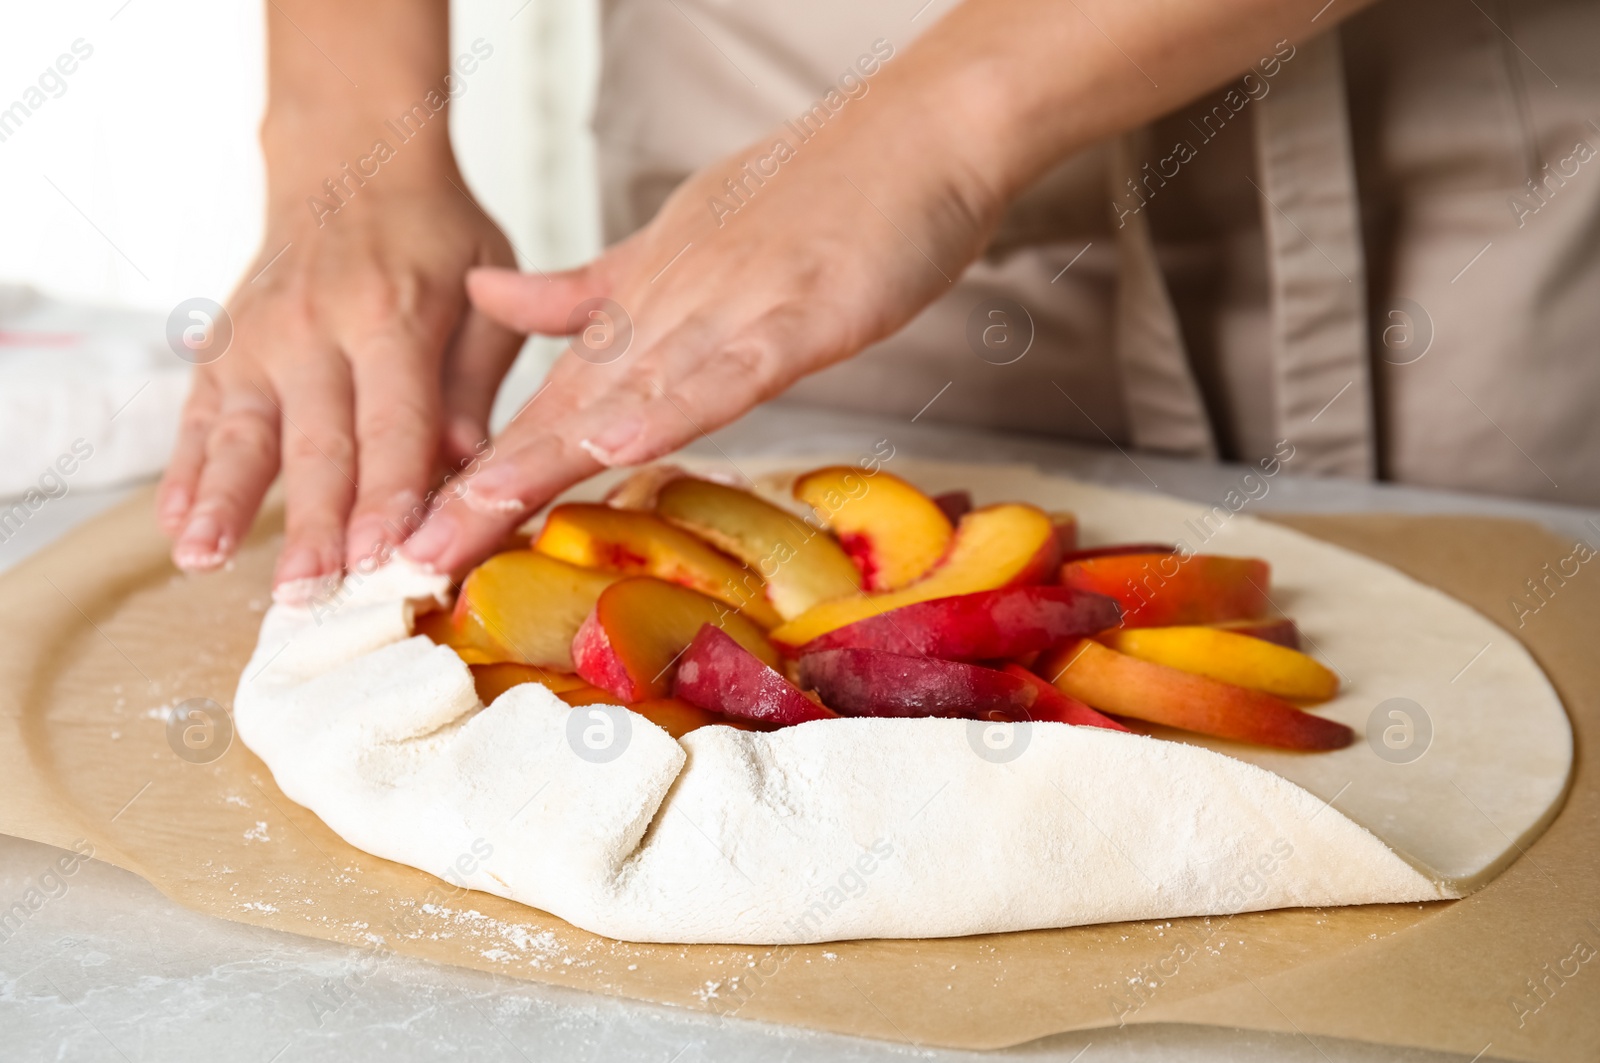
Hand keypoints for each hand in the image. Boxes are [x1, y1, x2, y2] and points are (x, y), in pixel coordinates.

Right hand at [159, 157, 520, 594]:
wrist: (351, 162)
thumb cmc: (435, 238)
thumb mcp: (486, 289)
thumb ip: (476, 378)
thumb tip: (467, 461)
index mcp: (393, 315)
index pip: (395, 419)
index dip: (391, 491)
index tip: (388, 554)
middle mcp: (316, 329)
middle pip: (316, 442)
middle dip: (312, 522)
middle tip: (310, 592)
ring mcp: (258, 339)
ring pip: (239, 434)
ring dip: (224, 503)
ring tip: (206, 563)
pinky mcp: (223, 349)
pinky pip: (197, 419)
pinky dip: (184, 474)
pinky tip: (177, 528)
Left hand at [400, 78, 1004, 575]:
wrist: (917, 133)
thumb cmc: (819, 196)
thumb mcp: (680, 248)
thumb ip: (590, 290)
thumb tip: (494, 298)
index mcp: (644, 314)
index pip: (552, 410)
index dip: (486, 475)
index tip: (425, 538)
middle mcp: (668, 316)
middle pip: (566, 417)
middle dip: (487, 492)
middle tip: (412, 556)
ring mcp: (729, 312)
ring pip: (627, 397)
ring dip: (548, 460)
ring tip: (474, 517)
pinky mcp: (800, 312)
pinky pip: (732, 369)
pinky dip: (677, 407)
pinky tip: (621, 445)